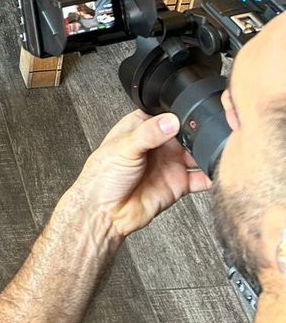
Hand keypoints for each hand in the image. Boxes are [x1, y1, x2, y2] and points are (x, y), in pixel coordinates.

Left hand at [66, 110, 210, 239]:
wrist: (105, 212)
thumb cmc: (103, 175)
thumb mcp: (125, 147)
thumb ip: (149, 134)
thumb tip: (170, 121)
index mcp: (142, 127)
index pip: (167, 114)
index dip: (180, 112)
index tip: (195, 110)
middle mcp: (159, 144)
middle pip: (186, 134)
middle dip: (199, 133)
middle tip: (212, 132)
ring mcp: (170, 163)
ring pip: (196, 154)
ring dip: (207, 152)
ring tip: (220, 150)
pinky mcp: (178, 184)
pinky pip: (200, 179)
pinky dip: (211, 176)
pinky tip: (217, 172)